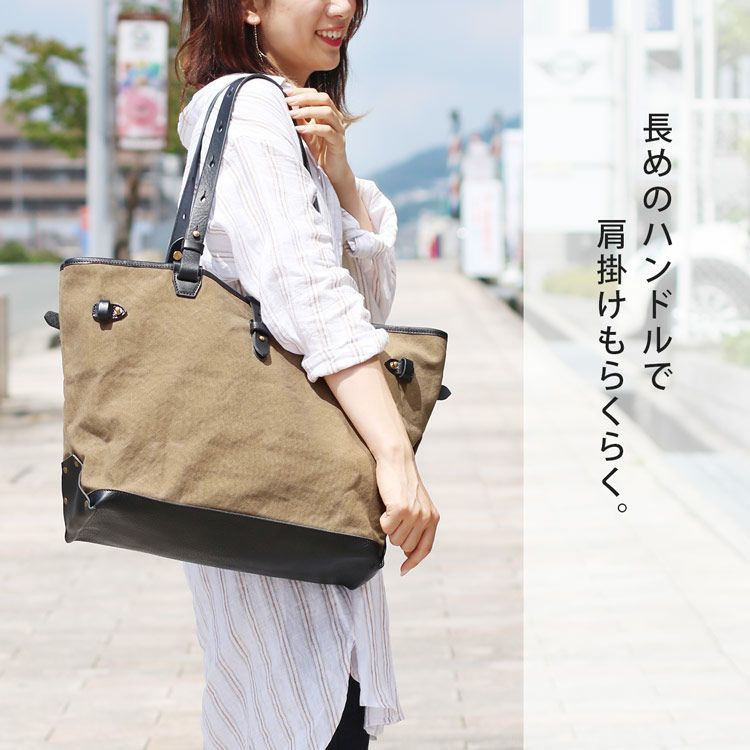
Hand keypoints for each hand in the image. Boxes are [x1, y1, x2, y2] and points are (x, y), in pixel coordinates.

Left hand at [284, 86, 352, 187]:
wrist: (332, 172)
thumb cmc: (319, 151)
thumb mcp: (305, 132)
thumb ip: (300, 119)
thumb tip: (287, 105)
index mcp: (328, 113)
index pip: (317, 94)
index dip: (301, 91)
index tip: (285, 92)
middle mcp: (336, 118)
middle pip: (324, 98)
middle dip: (304, 98)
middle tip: (288, 101)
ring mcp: (339, 130)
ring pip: (327, 112)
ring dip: (307, 111)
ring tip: (291, 114)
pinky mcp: (339, 142)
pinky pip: (327, 131)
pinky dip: (312, 128)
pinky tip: (299, 130)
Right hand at [375, 453, 439, 576]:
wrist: (397, 461)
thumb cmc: (402, 484)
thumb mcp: (416, 506)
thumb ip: (417, 527)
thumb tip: (408, 553)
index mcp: (433, 518)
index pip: (424, 549)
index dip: (413, 562)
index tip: (403, 570)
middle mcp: (426, 518)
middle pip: (405, 546)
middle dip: (396, 536)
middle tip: (395, 517)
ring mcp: (414, 514)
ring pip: (395, 538)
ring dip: (389, 527)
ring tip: (392, 509)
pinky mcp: (401, 509)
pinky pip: (386, 527)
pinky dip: (382, 519)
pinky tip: (386, 506)